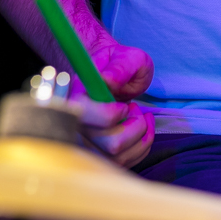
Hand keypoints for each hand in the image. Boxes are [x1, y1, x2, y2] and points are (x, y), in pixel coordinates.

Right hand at [69, 41, 154, 167]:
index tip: (125, 104)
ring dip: (141, 138)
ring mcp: (87, 142)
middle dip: (136, 127)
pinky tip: (144, 130)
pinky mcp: (99, 152)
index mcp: (76, 98)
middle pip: (110, 145)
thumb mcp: (126, 56)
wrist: (113, 73)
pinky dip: (142, 147)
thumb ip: (120, 66)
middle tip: (136, 109)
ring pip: (119, 157)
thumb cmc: (119, 64)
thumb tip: (109, 80)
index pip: (88, 119)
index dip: (114, 115)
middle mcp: (77, 124)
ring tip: (141, 118)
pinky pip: (124, 162)